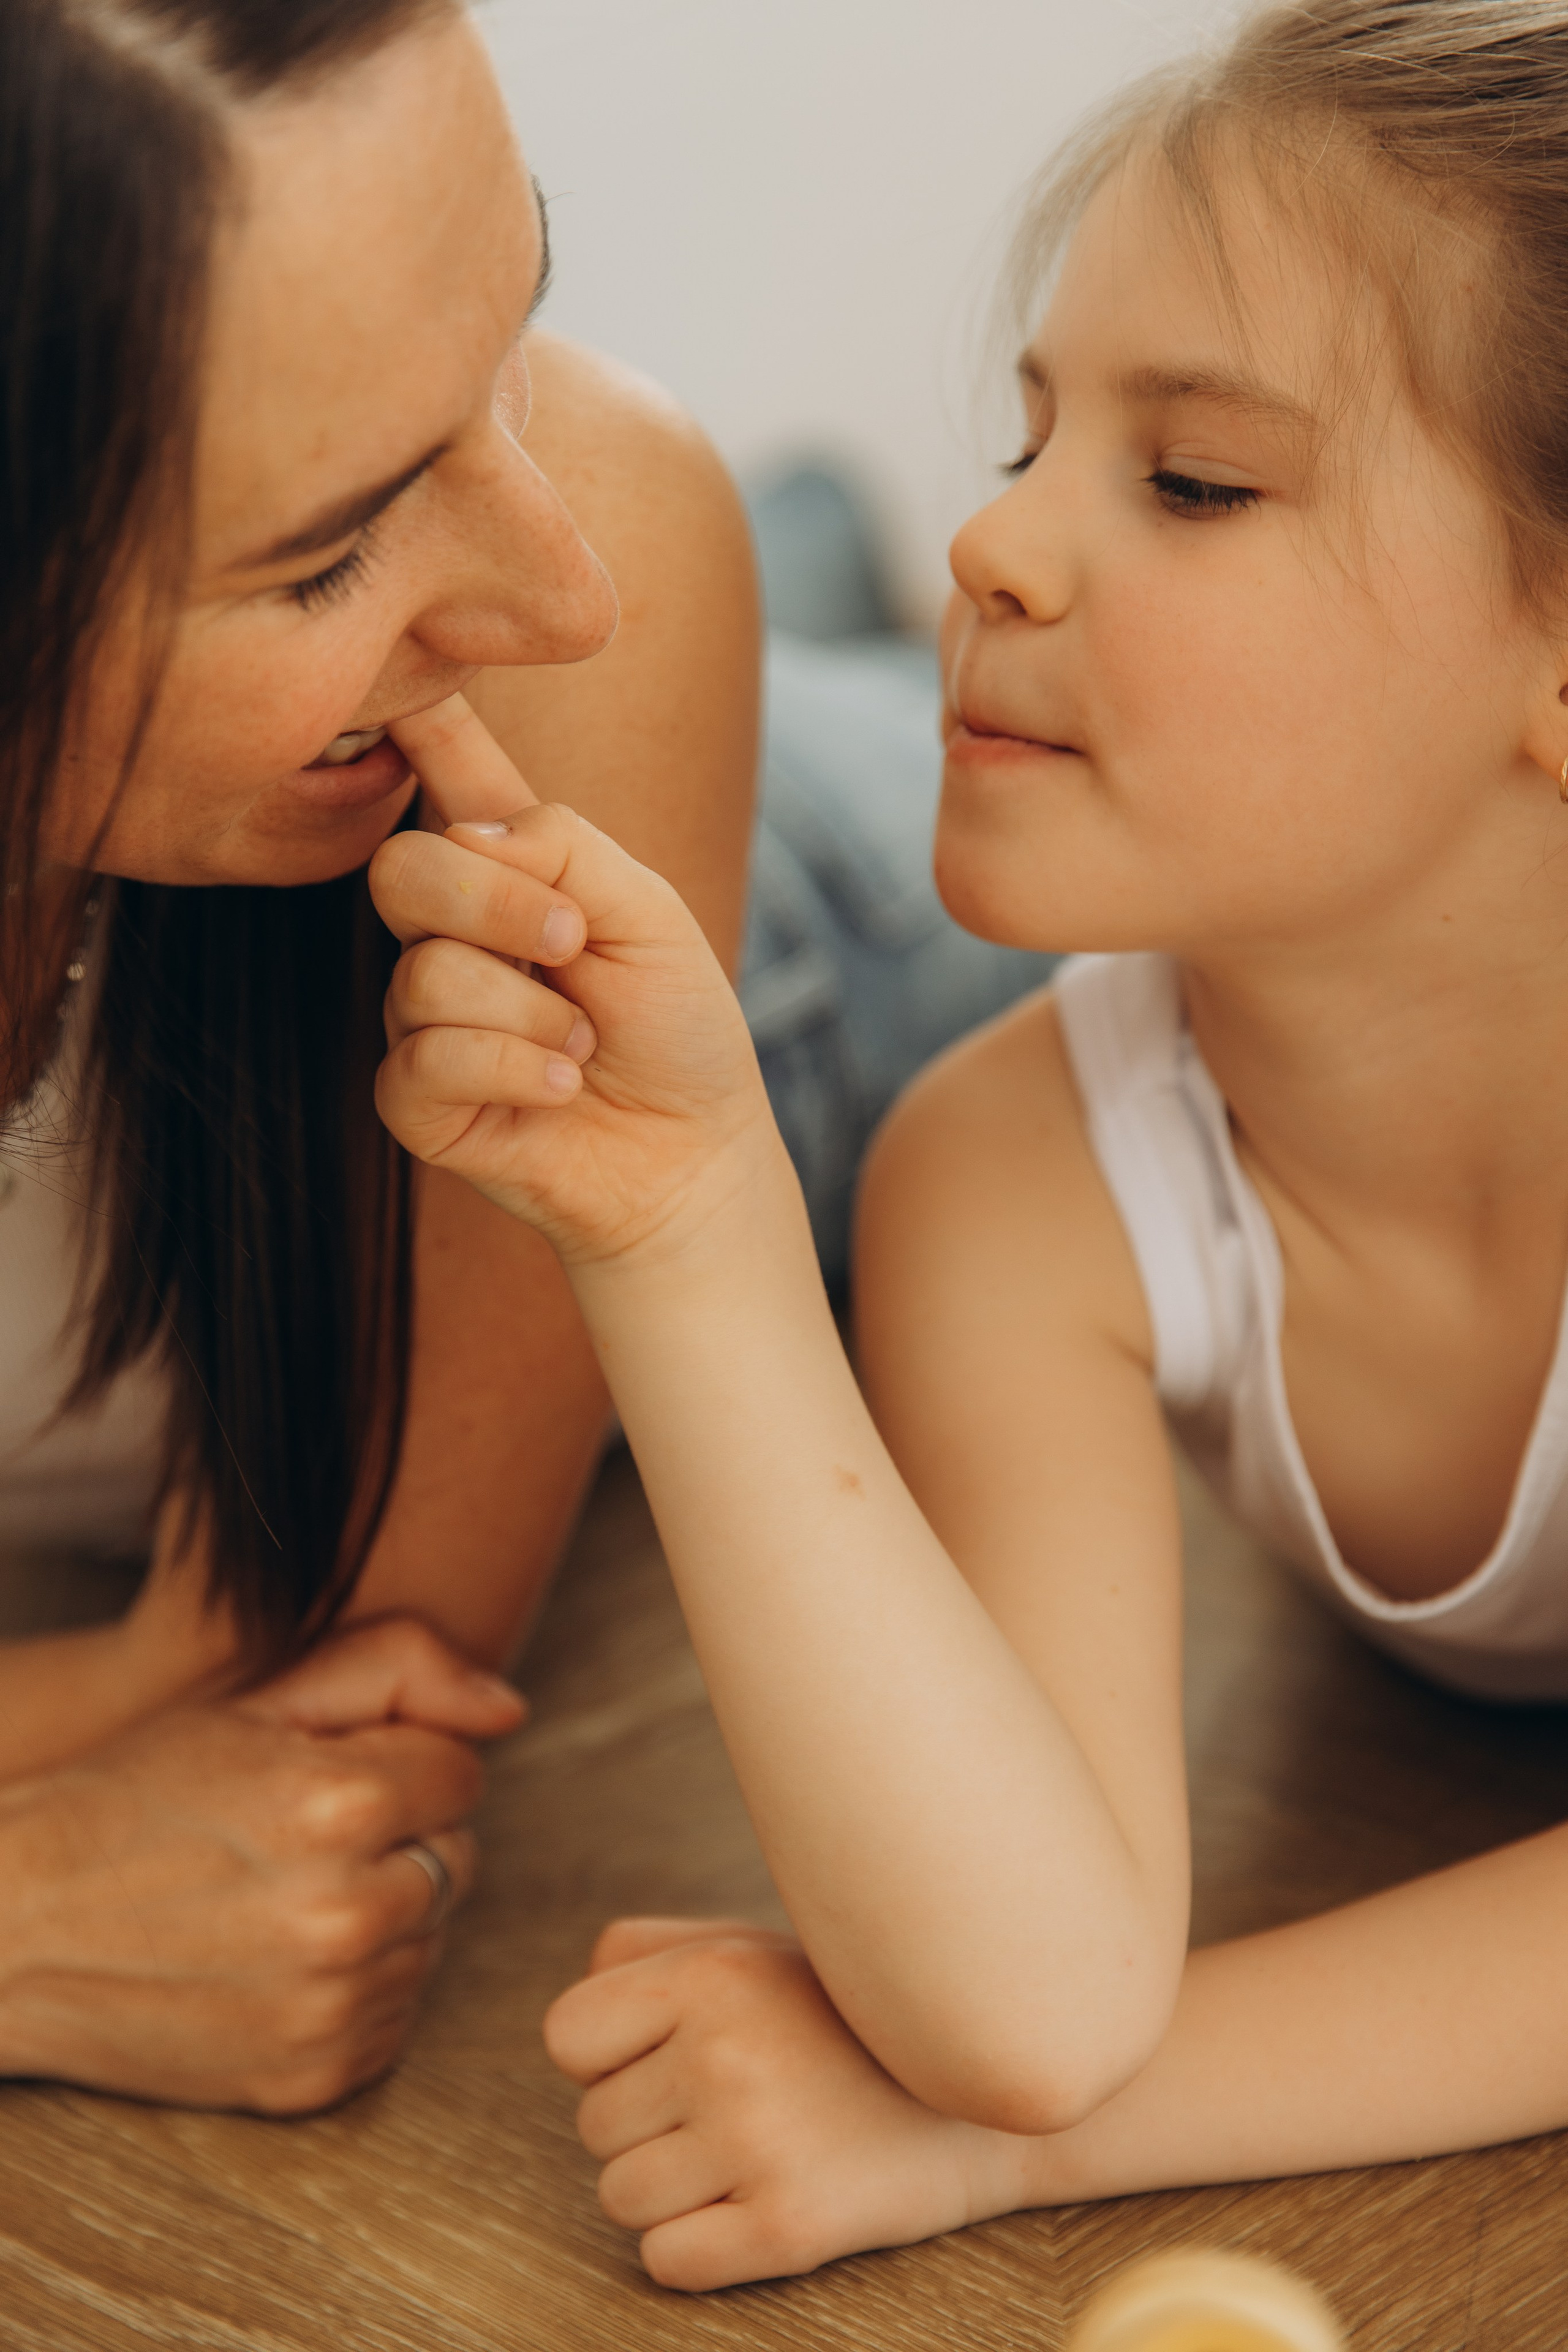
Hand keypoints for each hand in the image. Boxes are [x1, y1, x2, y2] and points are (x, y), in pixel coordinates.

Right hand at [0, 1617, 521, 2112]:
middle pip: (458, 1856)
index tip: (330, 1774)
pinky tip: (279, 1958)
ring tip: (281, 1896)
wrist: (16, 1928)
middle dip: (400, 1837)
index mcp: (341, 1804)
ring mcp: (332, 2008)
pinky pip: (396, 2014)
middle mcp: (348, 1915)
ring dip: (384, 1912)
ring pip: (433, 1936)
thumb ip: (402, 1668)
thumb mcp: (261, 1697)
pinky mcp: (315, 2079)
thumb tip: (512, 1711)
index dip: (401, 1764)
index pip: (463, 1773)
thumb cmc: (138, 1796)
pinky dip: (358, 1988)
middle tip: (297, 1837)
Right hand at [369, 694, 783, 1268]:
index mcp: (508, 867)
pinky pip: (426, 1062)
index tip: (391, 681)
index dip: (410, 722)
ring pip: (425, 975)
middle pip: (402, 870)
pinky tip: (562, 1089)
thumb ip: (567, 847)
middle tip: (576, 945)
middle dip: (497, 902)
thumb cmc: (677, 1028)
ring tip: (584, 1046)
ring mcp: (423, 1016)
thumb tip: (462, 832)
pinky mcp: (417, 1100)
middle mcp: (449, 931)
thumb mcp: (650, 914)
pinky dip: (515, 1073)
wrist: (693, 1154)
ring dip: (532, 1014)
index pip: (441, 771)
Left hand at [543, 1918, 1032, 2290]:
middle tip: (736, 2106)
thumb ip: (652, 1954)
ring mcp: (758, 2143)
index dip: (610, 2054)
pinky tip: (757, 2207)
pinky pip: (667, 2262)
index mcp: (710, 1975)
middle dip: (650, 2125)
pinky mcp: (790, 2227)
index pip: (568, 2035)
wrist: (983, 2095)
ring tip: (751, 2151)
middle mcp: (725, 2053)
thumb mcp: (751, 1951)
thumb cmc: (841, 2021)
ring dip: (672, 2190)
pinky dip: (697, 2250)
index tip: (674, 2054)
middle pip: (594, 2126)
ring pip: (621, 2198)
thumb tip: (577, 2004)